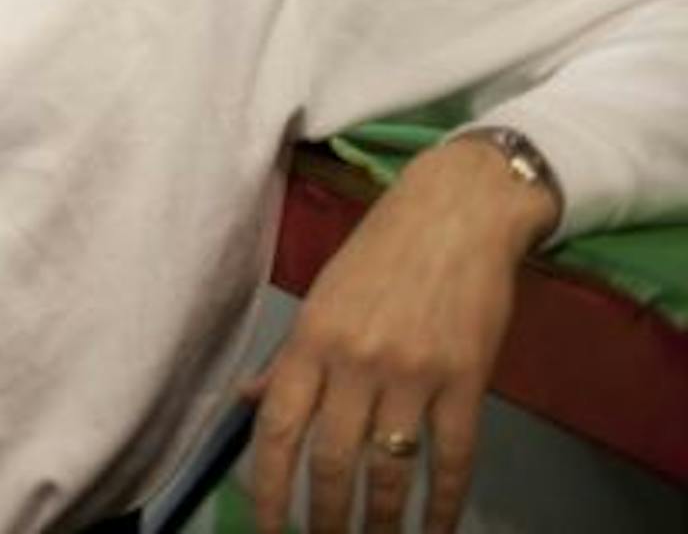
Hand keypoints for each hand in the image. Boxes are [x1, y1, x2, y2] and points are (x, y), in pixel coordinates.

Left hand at [247, 138, 558, 532]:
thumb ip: (289, 357)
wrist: (457, 212)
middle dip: (323, 517)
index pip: (275, 427)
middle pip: (330, 459)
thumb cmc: (381, 252)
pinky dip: (444, 503)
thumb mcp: (322, 296)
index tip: (266, 529)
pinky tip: (436, 529)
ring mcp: (412, 373)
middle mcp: (354, 361)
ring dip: (379, 520)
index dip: (267, 487)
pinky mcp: (466, 380)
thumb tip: (248, 401)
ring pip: (388, 468)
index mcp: (310, 339)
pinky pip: (453, 457)